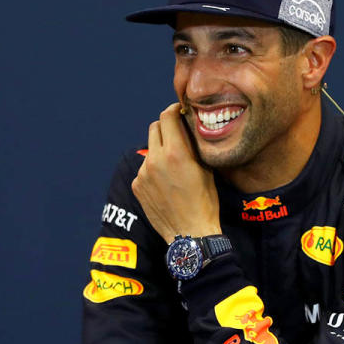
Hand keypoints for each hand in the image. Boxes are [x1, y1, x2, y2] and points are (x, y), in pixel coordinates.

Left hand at [131, 102, 220, 241]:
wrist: (189, 234)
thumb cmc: (205, 202)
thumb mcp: (206, 169)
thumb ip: (193, 145)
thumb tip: (187, 127)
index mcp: (175, 153)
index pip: (167, 116)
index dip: (174, 110)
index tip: (179, 111)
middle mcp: (155, 160)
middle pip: (154, 128)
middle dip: (166, 126)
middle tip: (177, 132)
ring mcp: (143, 174)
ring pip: (149, 149)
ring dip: (160, 150)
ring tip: (174, 165)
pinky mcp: (136, 186)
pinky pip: (144, 169)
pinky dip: (153, 169)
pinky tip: (165, 182)